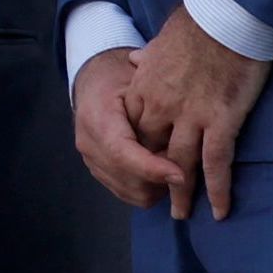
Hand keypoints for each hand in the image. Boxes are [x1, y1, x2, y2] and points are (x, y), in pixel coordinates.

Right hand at [73, 49, 183, 208]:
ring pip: (133, 192)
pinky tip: (160, 171)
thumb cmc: (124, 79)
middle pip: (130, 179)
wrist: (94, 82)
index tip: (182, 175)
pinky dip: (149, 188)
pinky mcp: (97, 172)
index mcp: (97, 118)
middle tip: (184, 163)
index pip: (121, 153)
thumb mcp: (140, 84)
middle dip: (162, 179)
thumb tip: (180, 140)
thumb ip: (156, 113)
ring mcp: (90, 160)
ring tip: (172, 164)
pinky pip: (128, 194)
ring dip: (158, 186)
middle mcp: (88, 143)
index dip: (151, 168)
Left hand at [124, 11, 272, 219]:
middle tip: (157, 200)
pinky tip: (220, 210)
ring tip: (182, 214)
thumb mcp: (158, 43)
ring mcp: (189, 116)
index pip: (133, 129)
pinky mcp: (220, 122)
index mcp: (142, 87)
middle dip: (152, 178)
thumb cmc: (194, 27)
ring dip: (182, 193)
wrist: (221, 20)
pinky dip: (218, 190)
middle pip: (151, 152)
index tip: (140, 167)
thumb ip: (145, 60)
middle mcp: (160, 106)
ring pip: (180, 165)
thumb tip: (134, 62)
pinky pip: (216, 164)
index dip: (137, 151)